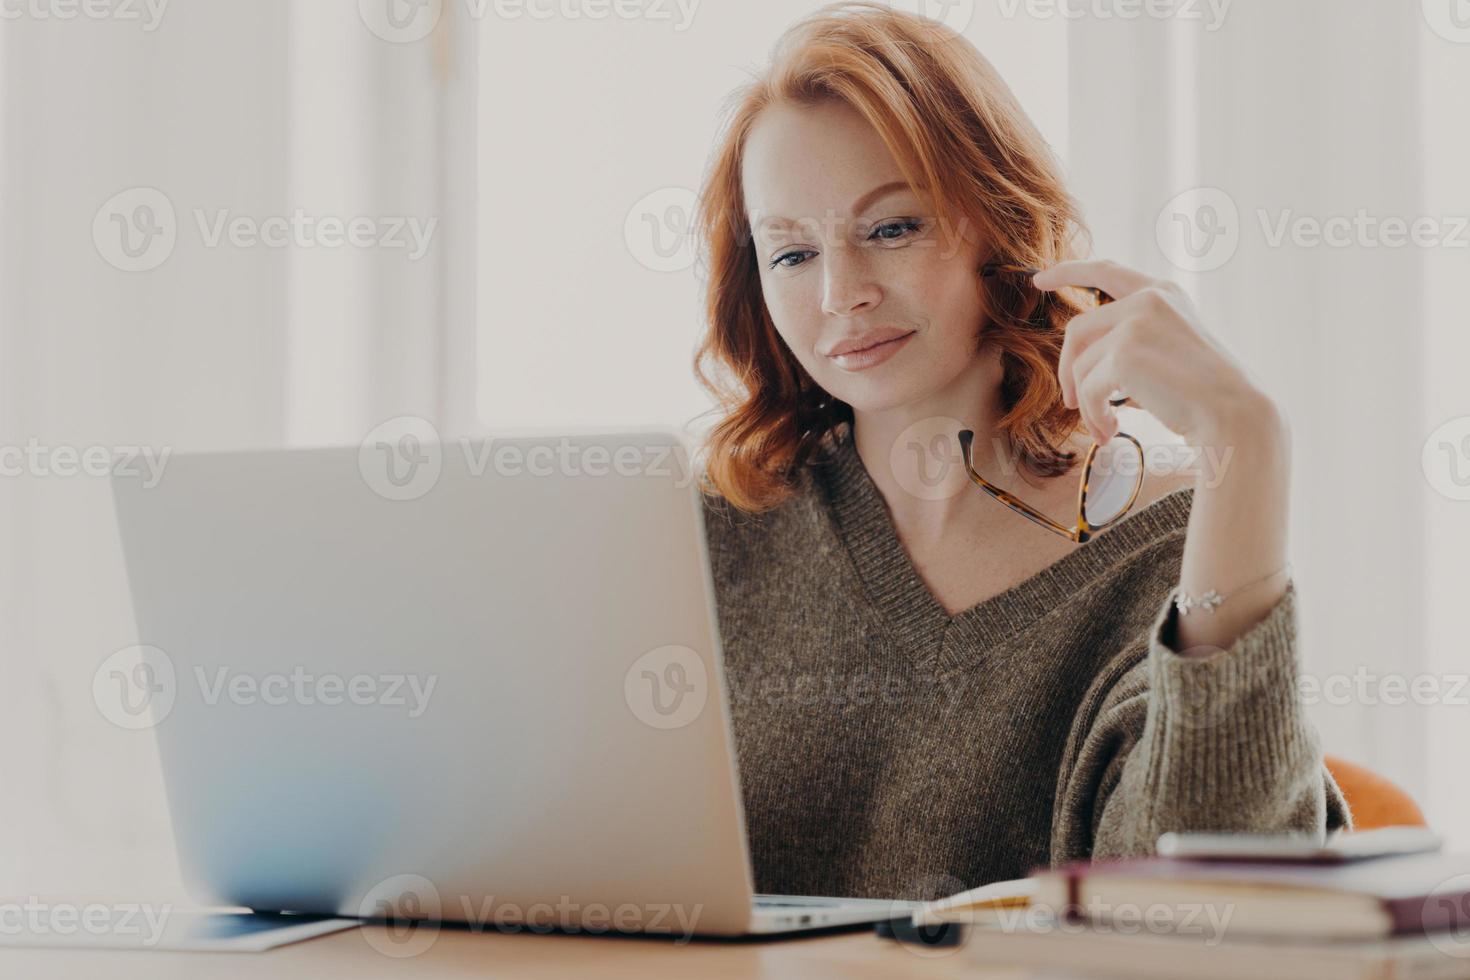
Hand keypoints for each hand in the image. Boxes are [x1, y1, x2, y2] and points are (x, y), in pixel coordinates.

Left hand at [1032, 259, 1268, 446]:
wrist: (1235, 412)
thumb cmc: (1205, 392)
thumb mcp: (1169, 349)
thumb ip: (1131, 342)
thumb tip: (1084, 365)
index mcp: (1163, 292)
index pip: (1105, 271)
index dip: (1068, 272)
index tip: (1039, 280)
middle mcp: (1149, 298)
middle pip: (1078, 330)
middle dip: (1068, 370)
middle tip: (1071, 403)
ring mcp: (1135, 322)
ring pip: (1080, 364)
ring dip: (1086, 402)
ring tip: (1102, 427)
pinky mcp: (1124, 352)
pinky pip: (1088, 388)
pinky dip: (1093, 414)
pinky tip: (1110, 431)